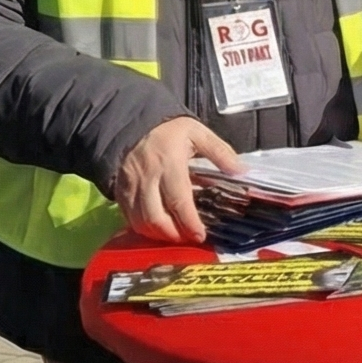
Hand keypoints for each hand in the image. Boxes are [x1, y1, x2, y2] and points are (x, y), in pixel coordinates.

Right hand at [112, 116, 240, 243]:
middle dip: (174, 235)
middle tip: (189, 239)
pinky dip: (143, 228)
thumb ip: (220, 152)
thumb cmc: (169, 130)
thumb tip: (242, 171)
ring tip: (176, 236)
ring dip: (159, 235)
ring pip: (141, 221)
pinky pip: (129, 217)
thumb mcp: (198, 133)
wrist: (133, 123)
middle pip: (156, 217)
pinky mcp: (120, 190)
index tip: (200, 235)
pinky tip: (158, 229)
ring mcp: (130, 185)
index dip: (189, 222)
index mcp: (169, 162)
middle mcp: (147, 176)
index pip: (179, 200)